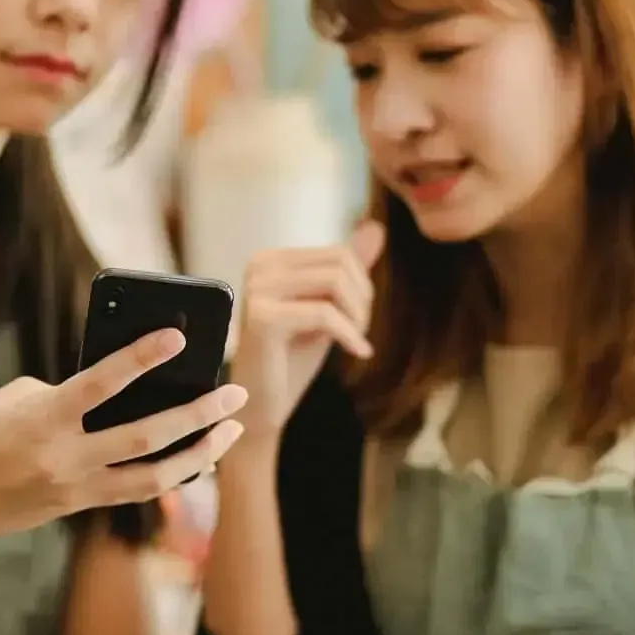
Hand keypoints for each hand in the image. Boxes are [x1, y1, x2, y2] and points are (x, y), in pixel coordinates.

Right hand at [0, 328, 247, 543]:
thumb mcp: (13, 400)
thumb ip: (66, 392)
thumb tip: (115, 391)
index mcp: (45, 417)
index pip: (103, 382)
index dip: (142, 357)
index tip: (178, 337)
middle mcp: (66, 456)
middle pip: (148, 436)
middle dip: (199, 415)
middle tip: (235, 394)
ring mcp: (75, 487)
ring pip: (154, 477)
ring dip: (199, 454)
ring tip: (230, 432)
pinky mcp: (77, 506)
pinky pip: (135, 490)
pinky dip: (169, 473)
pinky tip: (194, 457)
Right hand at [231, 220, 384, 440]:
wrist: (260, 406)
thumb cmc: (291, 358)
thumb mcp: (326, 307)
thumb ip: (346, 269)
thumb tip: (376, 228)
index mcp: (270, 259)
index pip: (339, 253)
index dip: (361, 286)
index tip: (358, 320)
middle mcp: (259, 267)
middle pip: (340, 263)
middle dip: (362, 300)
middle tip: (359, 333)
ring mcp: (258, 290)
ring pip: (335, 283)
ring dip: (357, 317)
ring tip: (355, 342)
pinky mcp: (263, 318)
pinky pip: (325, 314)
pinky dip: (350, 335)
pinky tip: (358, 353)